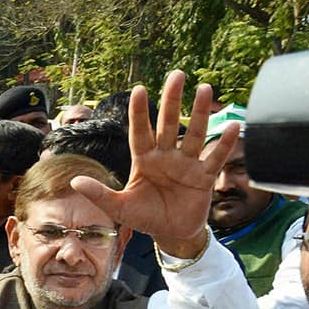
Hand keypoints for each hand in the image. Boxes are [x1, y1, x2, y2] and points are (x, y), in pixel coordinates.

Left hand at [71, 70, 238, 258]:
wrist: (170, 233)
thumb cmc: (144, 217)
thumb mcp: (118, 208)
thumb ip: (99, 194)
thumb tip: (75, 182)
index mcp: (144, 161)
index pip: (140, 132)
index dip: (139, 113)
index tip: (140, 89)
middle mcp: (166, 157)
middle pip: (169, 124)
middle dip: (172, 101)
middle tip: (177, 75)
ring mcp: (186, 165)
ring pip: (193, 134)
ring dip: (199, 113)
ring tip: (204, 89)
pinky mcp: (203, 177)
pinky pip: (214, 157)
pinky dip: (223, 143)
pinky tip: (233, 125)